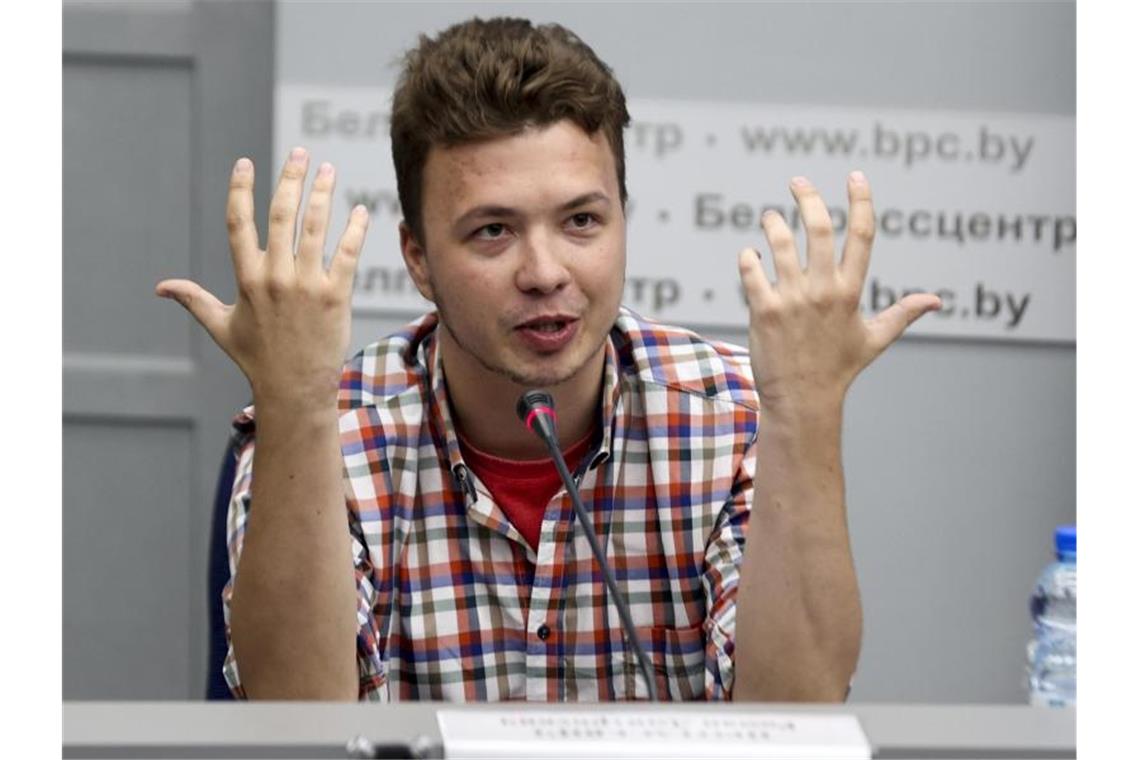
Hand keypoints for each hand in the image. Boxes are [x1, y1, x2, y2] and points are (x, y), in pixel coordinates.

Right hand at [156, 147, 368, 409]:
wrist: (294, 388)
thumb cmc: (258, 358)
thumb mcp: (221, 327)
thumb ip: (195, 300)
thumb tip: (161, 287)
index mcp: (246, 279)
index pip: (239, 222)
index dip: (241, 189)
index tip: (245, 163)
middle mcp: (275, 277)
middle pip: (281, 215)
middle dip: (290, 178)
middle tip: (300, 153)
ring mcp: (306, 285)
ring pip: (315, 227)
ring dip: (322, 193)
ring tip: (328, 169)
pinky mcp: (335, 296)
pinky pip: (346, 253)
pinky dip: (354, 229)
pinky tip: (360, 210)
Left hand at [737, 172, 939, 414]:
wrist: (803, 400)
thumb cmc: (839, 369)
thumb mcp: (874, 339)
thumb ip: (903, 314)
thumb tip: (936, 301)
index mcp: (851, 292)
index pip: (863, 235)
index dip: (861, 201)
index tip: (855, 176)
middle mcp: (823, 291)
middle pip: (820, 229)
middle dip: (808, 198)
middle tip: (797, 182)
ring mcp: (792, 300)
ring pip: (780, 244)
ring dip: (773, 223)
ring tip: (769, 218)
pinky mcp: (763, 311)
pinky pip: (751, 270)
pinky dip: (748, 257)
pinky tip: (751, 255)